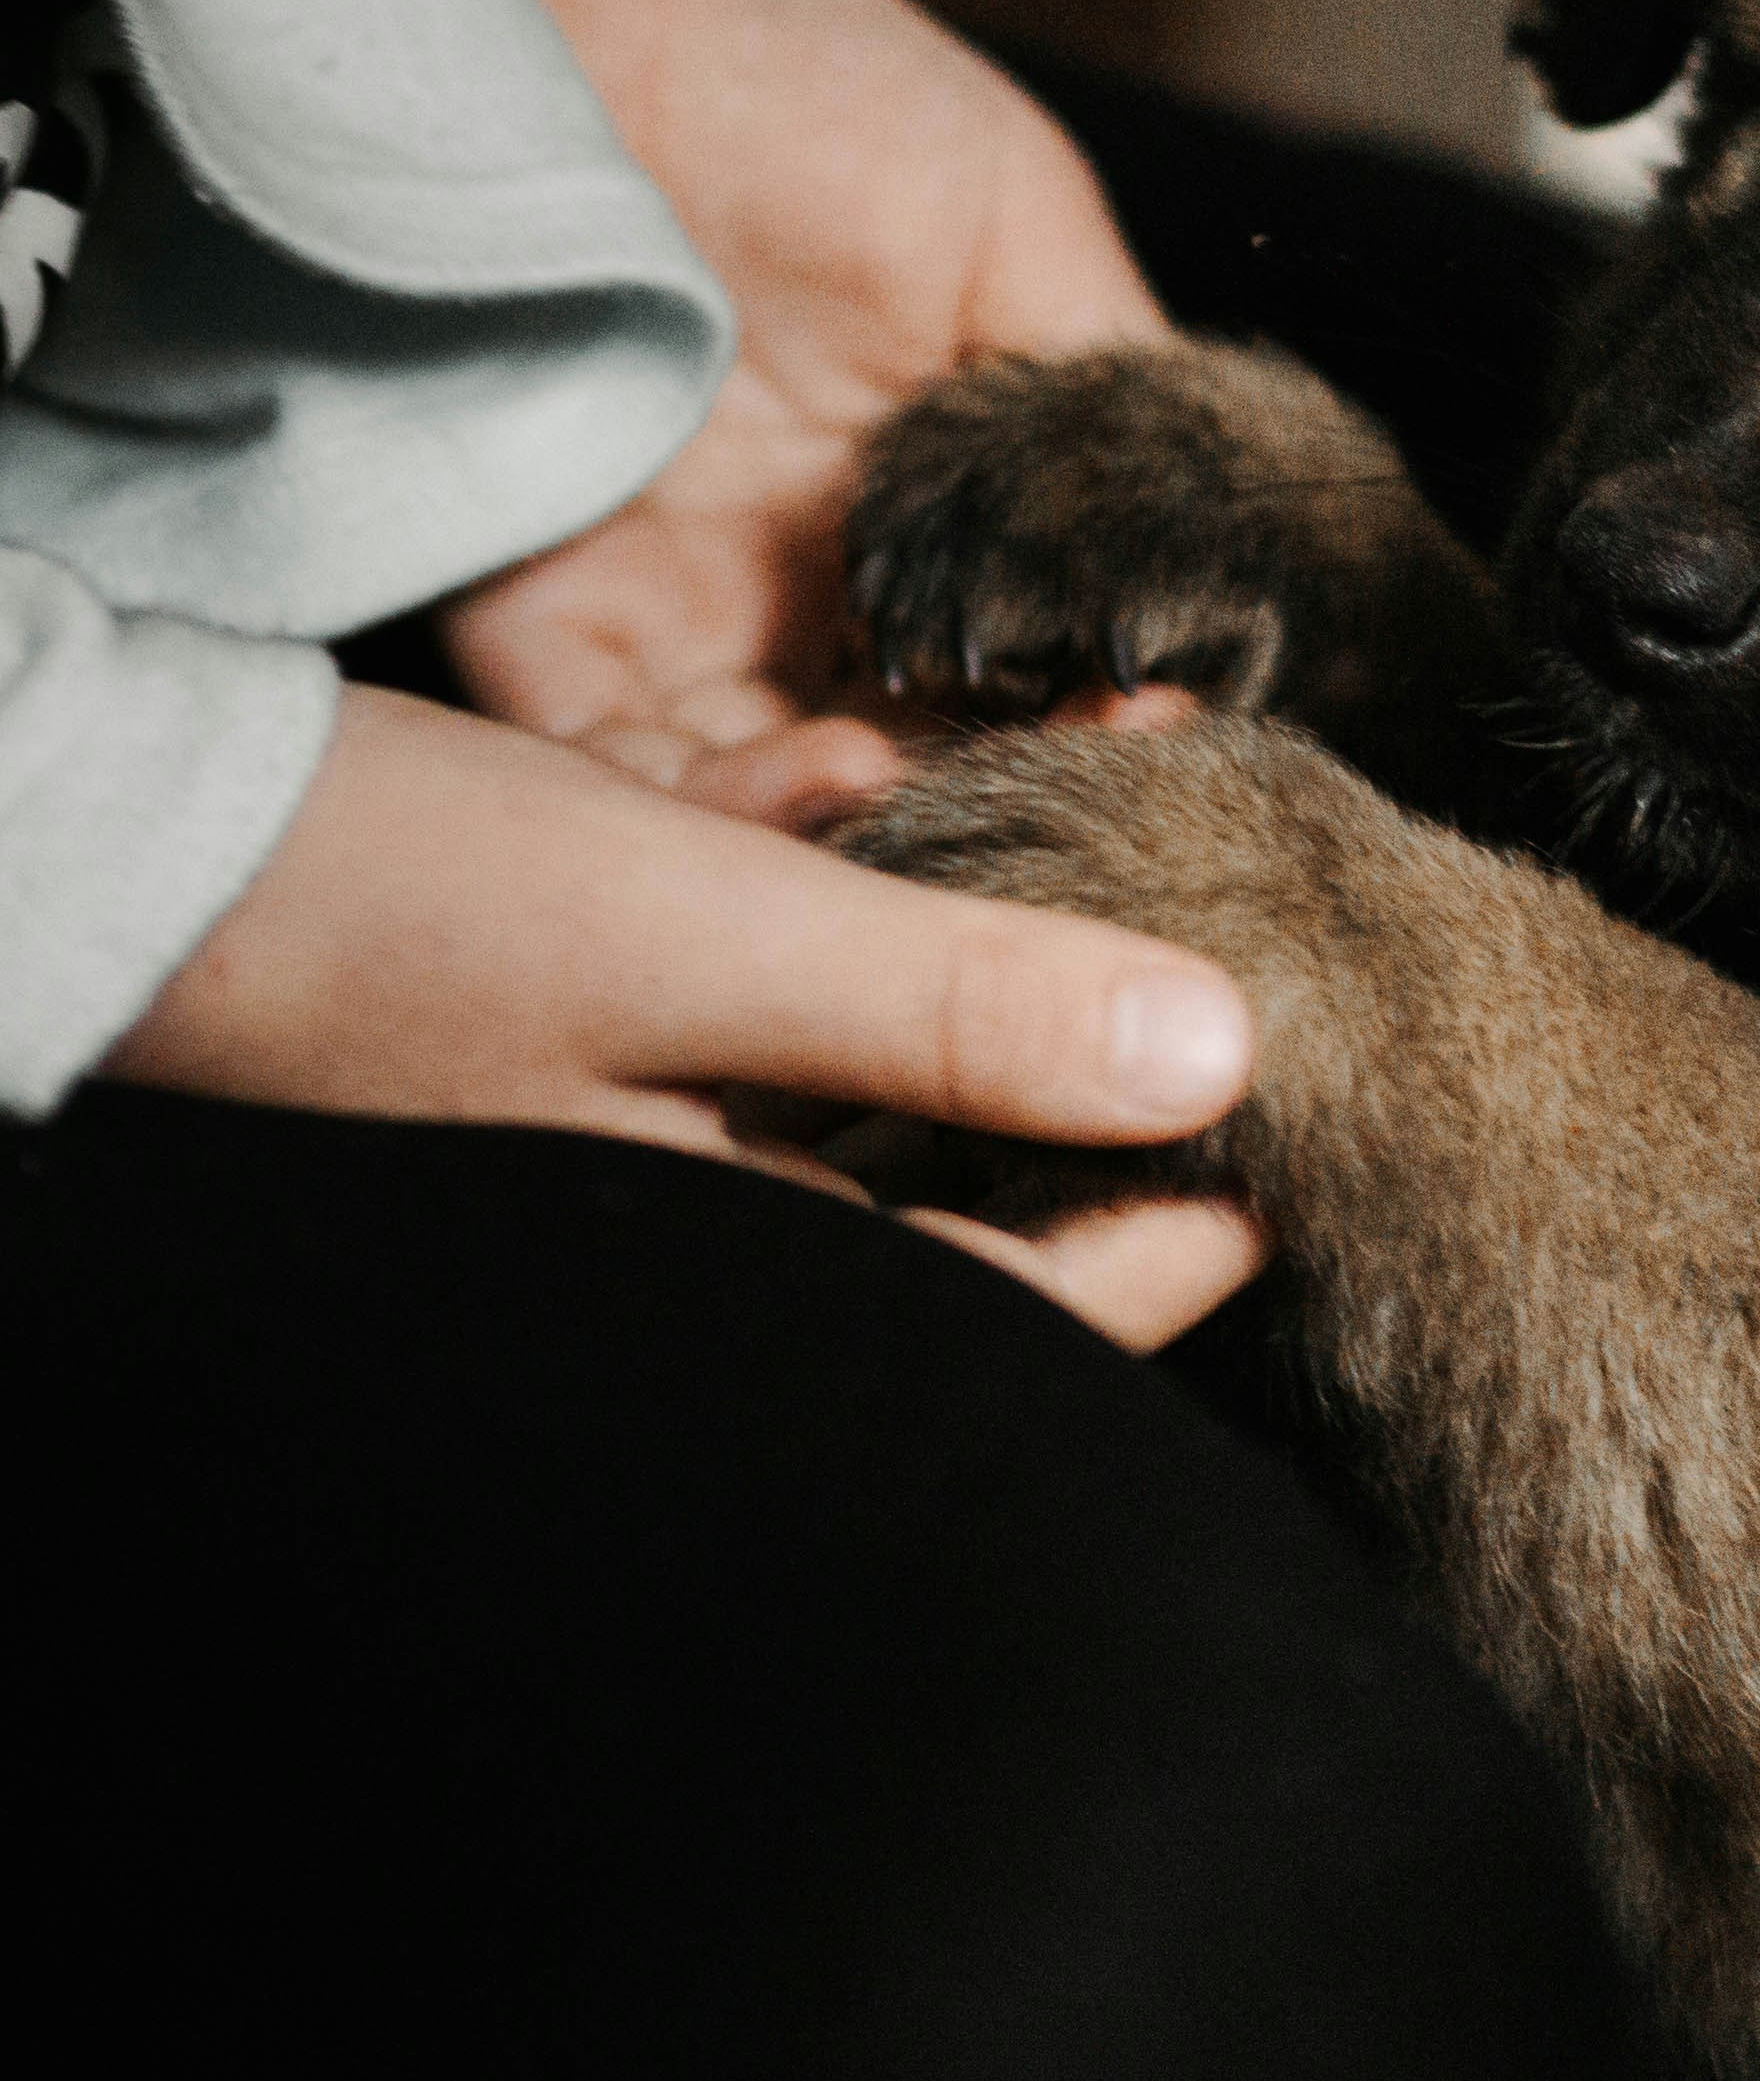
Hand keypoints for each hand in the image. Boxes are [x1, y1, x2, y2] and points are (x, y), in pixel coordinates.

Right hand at [113, 688, 1271, 1346]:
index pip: (1004, 1313)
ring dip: (973, 911)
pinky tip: (830, 768)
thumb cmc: (393, 909)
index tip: (1297, 1162)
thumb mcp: (705, 942)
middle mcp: (700, 1215)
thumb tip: (1210, 1058)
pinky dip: (825, 863)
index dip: (1165, 1246)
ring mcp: (650, 1111)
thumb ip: (954, 1007)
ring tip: (1075, 772)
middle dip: (1087, 1032)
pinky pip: (772, 964)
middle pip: (965, 1172)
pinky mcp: (608, 1009)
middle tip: (1223, 926)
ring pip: (883, 1042)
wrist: (142, 831)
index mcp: (726, 1263)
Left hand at [235, 0, 1166, 780]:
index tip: (1166, 721)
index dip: (1108, 718)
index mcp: (942, 496)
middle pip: (919, 757)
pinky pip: (616, 777)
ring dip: (864, 829)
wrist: (563, 4)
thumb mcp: (1017, 224)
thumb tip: (1237, 559)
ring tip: (925, 789)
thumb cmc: (799, 73)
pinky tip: (809, 778)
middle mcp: (818, 577)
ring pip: (778, 799)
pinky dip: (710, 818)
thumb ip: (1116, 392)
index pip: (1040, 664)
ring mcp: (678, 607)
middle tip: (1061, 791)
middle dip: (995, 798)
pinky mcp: (538, 621)